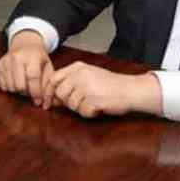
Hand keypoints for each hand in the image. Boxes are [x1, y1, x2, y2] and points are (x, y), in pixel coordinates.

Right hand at [0, 30, 52, 106]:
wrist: (25, 44)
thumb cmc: (38, 58)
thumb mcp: (48, 67)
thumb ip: (48, 85)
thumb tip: (45, 104)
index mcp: (32, 56)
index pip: (32, 77)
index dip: (35, 92)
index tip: (38, 101)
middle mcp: (17, 56)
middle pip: (19, 85)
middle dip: (26, 93)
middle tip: (31, 91)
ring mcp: (5, 60)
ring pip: (10, 87)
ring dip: (18, 90)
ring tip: (24, 84)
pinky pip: (2, 85)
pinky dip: (9, 87)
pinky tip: (15, 81)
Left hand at [43, 61, 161, 117]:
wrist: (131, 89)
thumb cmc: (109, 85)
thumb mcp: (87, 76)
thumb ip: (69, 83)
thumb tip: (51, 98)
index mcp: (77, 67)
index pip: (53, 78)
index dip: (49, 92)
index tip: (49, 103)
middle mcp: (80, 74)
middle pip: (60, 93)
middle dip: (68, 102)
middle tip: (82, 103)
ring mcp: (87, 86)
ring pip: (71, 104)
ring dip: (80, 108)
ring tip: (93, 103)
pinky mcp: (95, 99)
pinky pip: (83, 112)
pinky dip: (90, 113)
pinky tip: (98, 107)